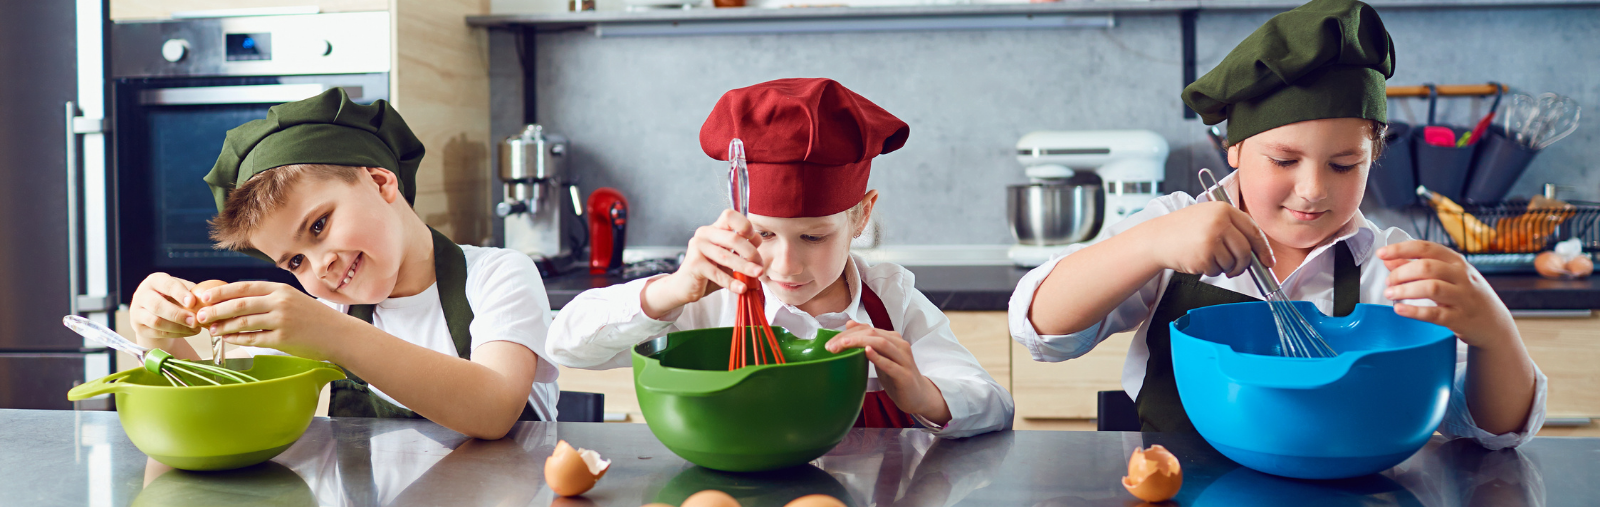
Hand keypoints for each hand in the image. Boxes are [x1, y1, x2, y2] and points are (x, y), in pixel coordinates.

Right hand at [129, 272, 199, 341]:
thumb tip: (207, 301)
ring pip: (156, 321)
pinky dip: (175, 334)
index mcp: (155, 280)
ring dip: (178, 327)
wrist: (157, 312)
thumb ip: (193, 293)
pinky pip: (157, 332)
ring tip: (195, 328)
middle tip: (195, 321)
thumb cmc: (174, 297)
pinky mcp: (139, 327)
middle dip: (178, 314)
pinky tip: (188, 332)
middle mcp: (142, 294)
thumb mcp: (182, 290)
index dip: (180, 293)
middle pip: (157, 305)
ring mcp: (137, 311)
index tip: (192, 302)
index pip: (167, 285)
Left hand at [196, 281, 360, 360]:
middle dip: (215, 310)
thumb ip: (269, 298)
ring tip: (211, 330)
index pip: (243, 287)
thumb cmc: (314, 318)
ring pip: (243, 321)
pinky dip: (237, 339)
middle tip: (200, 316)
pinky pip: (253, 338)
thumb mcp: (293, 299)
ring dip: (223, 326)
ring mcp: (281, 320)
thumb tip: (236, 302)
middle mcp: (279, 301)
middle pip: (238, 304)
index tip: (203, 296)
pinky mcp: (283, 338)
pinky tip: (228, 339)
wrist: (338, 334)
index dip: (220, 292)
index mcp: (280, 289)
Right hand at [642, 209, 763, 317]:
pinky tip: (741, 288)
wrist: (686, 287)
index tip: (754, 240)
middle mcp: (704, 233)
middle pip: (733, 238)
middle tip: (759, 267)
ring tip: (757, 275)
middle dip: (751, 254)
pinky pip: (717, 273)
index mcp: (714, 228)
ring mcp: (697, 247)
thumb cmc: (710, 270)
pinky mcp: (694, 264)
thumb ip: (741, 248)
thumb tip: (758, 240)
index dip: (745, 224)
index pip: (730, 215)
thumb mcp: (728, 257)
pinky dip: (732, 282)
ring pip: (727, 256)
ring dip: (745, 267)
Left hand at [825, 320, 950, 424]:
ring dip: (860, 343)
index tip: (829, 343)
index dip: (847, 333)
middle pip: (872, 333)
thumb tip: (849, 324)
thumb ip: (867, 341)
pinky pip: (890, 364)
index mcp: (892, 339)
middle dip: (849, 338)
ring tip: (843, 346)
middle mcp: (899, 345)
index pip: (867, 328)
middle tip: (831, 347)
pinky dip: (877, 357)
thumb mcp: (881, 356)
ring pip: (881, 343)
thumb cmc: (897, 375)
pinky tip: (866, 352)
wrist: (919, 395)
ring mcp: (904, 359)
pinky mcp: (905, 375)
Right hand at [1136, 201, 1274, 277]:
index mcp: (1223, 209)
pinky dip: (1212, 270)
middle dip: (1244, 264)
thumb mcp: (1208, 217)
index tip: (1266, 260)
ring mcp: (1212, 238)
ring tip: (1211, 261)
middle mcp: (1219, 221)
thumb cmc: (1183, 230)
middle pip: (1246, 250)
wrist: (1157, 238)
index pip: (1253, 230)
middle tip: (1235, 269)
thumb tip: (1258, 251)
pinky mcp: (1204, 254)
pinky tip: (1199, 261)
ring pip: (1233, 262)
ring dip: (1225, 268)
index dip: (1262, 248)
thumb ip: (1232, 227)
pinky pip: (1218, 269)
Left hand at [1378, 240, 1517, 348]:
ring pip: (1431, 288)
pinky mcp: (1460, 319)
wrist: (1494, 324)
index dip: (1401, 249)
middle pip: (1427, 267)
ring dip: (1405, 290)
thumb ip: (1418, 266)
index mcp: (1456, 261)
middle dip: (1401, 273)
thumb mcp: (1447, 276)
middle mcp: (1462, 276)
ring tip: (1390, 294)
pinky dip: (1413, 311)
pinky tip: (1399, 309)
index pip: (1426, 248)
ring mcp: (1463, 297)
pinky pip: (1434, 314)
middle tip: (1388, 282)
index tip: (1381, 253)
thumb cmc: (1466, 296)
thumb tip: (1389, 259)